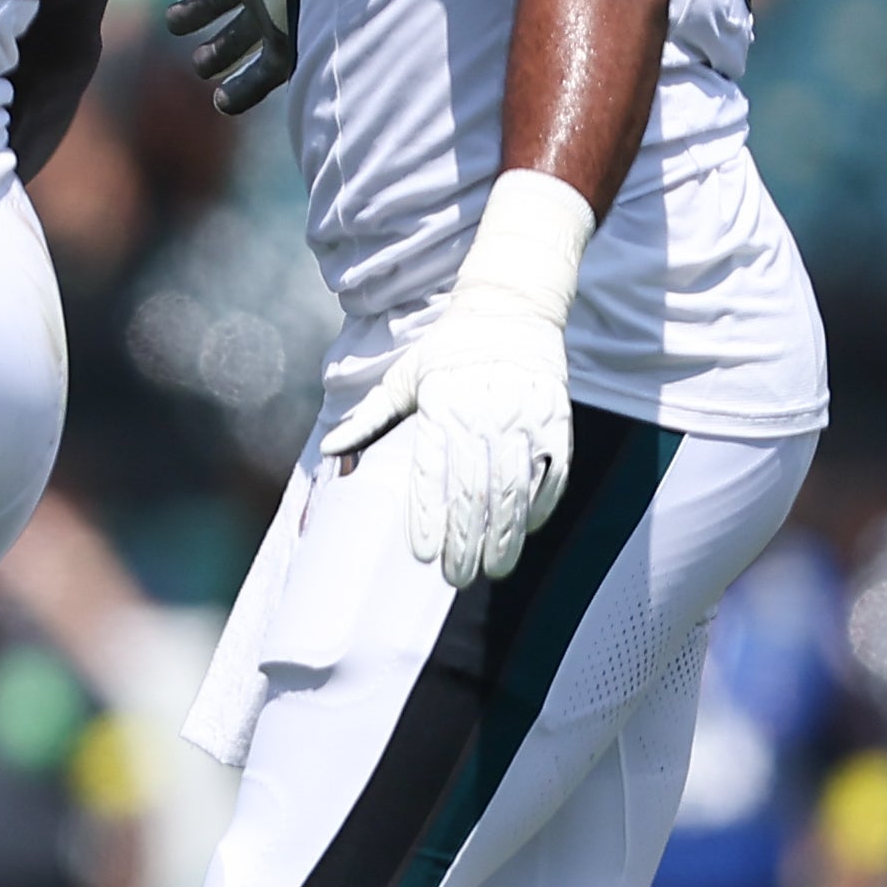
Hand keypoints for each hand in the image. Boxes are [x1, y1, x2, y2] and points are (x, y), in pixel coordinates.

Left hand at [321, 304, 574, 586]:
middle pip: (474, 490)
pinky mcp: (556, 420)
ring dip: (505, 534)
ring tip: (494, 569)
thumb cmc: (448, 349)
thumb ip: (370, 418)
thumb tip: (330, 449)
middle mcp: (484, 415)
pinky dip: (542, 504)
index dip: (429, 518)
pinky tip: (528, 531)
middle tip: (457, 577)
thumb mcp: (403, 377)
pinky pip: (553, 472)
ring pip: (514, 488)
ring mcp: (524, 419)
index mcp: (441, 408)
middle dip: (466, 540)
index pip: (432, 474)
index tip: (423, 555)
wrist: (511, 309)